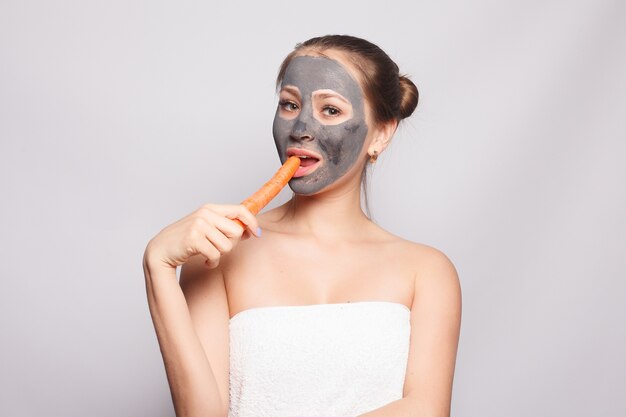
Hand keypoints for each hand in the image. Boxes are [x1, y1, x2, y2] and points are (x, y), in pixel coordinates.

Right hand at [144, 204, 259, 269]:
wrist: (161, 250)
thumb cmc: (186, 241)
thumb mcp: (206, 228)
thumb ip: (225, 226)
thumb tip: (250, 230)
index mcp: (210, 208)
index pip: (240, 210)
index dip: (252, 222)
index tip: (257, 234)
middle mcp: (204, 214)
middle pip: (236, 231)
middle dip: (231, 244)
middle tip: (217, 248)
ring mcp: (198, 225)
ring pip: (227, 245)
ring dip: (219, 255)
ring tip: (208, 254)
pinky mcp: (194, 239)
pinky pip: (215, 255)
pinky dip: (212, 262)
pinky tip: (204, 261)